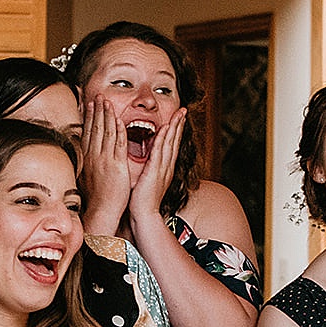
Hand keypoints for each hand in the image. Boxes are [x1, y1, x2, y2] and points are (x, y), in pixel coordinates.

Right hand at [79, 97, 131, 235]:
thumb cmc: (95, 199)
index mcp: (87, 159)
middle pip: (94, 128)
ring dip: (106, 115)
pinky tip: (118, 119)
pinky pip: (117, 144)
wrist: (100, 212)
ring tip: (106, 101)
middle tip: (97, 96)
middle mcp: (93, 157)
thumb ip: (89, 164)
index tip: (88, 104)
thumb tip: (87, 157)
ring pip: (105, 133)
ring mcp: (104, 160)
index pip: (87, 132)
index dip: (88, 117)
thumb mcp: (88, 178)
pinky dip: (117, 130)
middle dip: (96, 110)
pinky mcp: (116, 166)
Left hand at [127, 108, 185, 224]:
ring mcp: (162, 169)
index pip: (171, 146)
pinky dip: (163, 140)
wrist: (144, 216)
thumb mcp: (147, 181)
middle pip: (174, 141)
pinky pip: (159, 152)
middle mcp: (166, 167)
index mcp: (164, 169)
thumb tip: (146, 163)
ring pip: (170, 144)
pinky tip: (165, 129)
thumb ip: (149, 170)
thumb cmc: (142, 201)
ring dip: (174, 127)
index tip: (178, 118)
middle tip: (183, 110)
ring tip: (178, 114)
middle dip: (179, 125)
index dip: (175, 131)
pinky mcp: (154, 172)